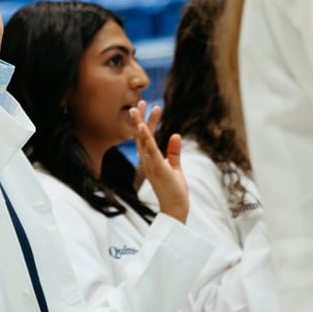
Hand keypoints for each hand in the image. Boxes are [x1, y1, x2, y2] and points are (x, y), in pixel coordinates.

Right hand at [131, 101, 188, 222]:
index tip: (152, 108)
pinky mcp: (157, 168)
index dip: (148, 122)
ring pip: (142, 140)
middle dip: (139, 118)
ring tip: (137, 108)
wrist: (176, 209)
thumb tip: (175, 134)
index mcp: (151, 160)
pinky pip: (150, 151)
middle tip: (138, 102)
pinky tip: (142, 126)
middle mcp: (147, 161)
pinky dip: (145, 138)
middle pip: (141, 136)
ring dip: (139, 124)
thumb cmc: (174, 190)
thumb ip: (174, 151)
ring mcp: (151, 164)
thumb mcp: (175, 167)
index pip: (147, 138)